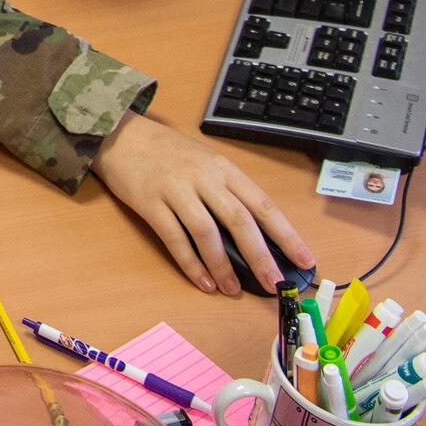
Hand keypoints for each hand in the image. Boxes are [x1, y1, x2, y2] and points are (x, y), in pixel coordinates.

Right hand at [90, 114, 314, 295]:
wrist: (121, 134)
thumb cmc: (167, 151)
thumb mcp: (206, 161)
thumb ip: (227, 192)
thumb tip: (255, 236)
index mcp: (223, 168)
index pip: (263, 205)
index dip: (287, 236)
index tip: (305, 261)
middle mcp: (203, 178)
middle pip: (239, 221)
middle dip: (260, 257)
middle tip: (274, 284)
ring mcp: (175, 190)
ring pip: (206, 233)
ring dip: (223, 266)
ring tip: (233, 290)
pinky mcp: (150, 203)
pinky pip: (174, 238)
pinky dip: (191, 264)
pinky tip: (202, 281)